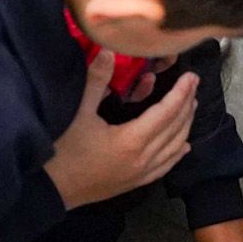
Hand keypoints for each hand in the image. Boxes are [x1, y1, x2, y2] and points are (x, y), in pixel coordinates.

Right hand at [44, 61, 196, 208]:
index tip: (191, 77)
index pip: (166, 112)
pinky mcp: (134, 183)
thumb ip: (96, 81)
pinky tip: (183, 147)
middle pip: (175, 128)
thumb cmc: (62, 151)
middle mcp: (143, 158)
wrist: (49, 190)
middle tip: (193, 85)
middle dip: (186, 105)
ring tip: (191, 107)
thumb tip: (108, 52)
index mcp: (132, 140)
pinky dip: (176, 153)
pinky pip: (164, 167)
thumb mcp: (78, 112)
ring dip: (185, 126)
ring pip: (173, 148)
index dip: (181, 93)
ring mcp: (141, 174)